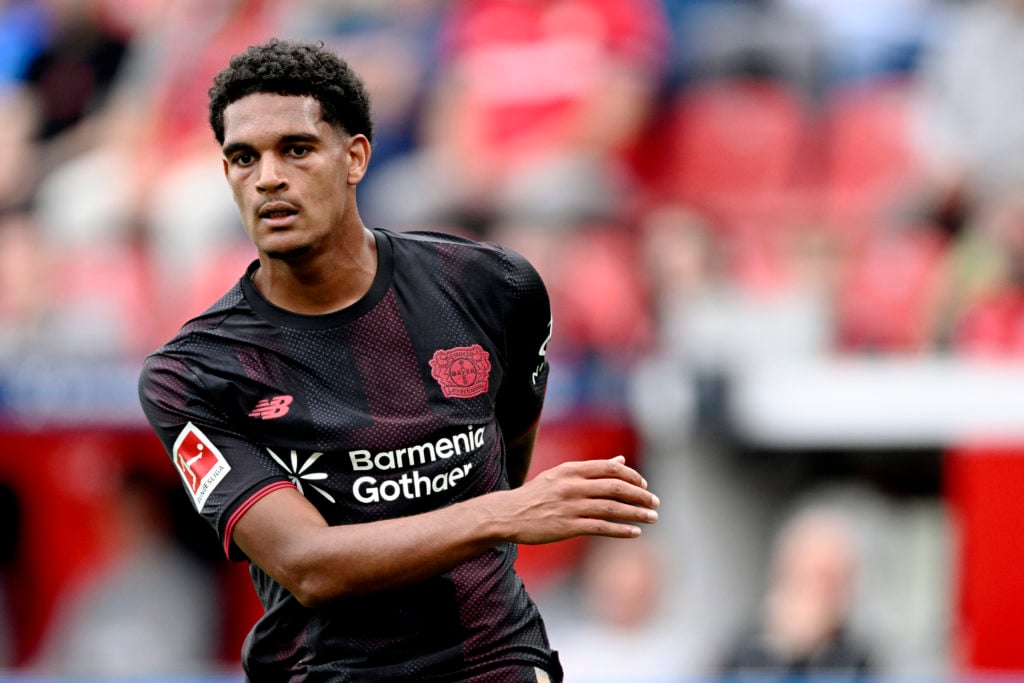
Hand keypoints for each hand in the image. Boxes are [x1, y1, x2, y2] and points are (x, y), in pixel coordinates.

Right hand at [488, 455, 658, 543]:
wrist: (509, 514)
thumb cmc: (537, 494)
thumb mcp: (562, 475)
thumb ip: (592, 469)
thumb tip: (620, 461)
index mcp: (571, 470)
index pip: (609, 468)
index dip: (631, 476)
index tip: (644, 485)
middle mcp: (572, 486)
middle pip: (615, 487)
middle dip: (640, 495)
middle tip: (655, 502)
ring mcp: (570, 507)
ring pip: (612, 508)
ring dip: (636, 513)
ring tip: (653, 517)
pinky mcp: (567, 527)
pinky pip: (601, 527)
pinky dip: (621, 530)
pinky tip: (635, 532)